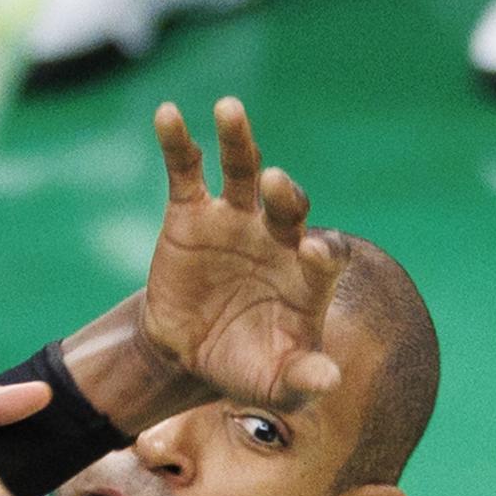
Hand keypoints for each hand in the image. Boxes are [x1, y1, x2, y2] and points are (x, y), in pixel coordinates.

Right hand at [138, 97, 349, 411]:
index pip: (328, 255)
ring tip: (229, 109)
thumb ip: (303, 382)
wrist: (189, 356)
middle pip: (289, 205)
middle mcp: (277, 237)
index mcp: (308, 276)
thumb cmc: (245, 366)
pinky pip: (186, 171)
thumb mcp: (276, 385)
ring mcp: (235, 220)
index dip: (324, 253)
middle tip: (274, 183)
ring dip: (239, 140)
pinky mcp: (191, 214)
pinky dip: (178, 142)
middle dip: (285, 194)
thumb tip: (328, 380)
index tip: (314, 254)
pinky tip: (167, 114)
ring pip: (243, 170)